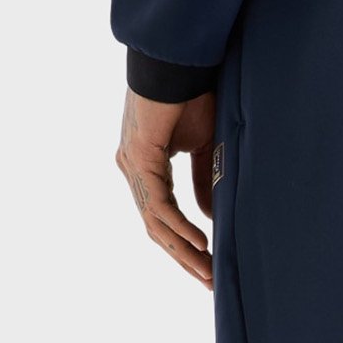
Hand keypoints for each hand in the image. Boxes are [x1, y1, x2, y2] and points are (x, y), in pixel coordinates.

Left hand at [116, 88, 216, 289]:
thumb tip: (209, 217)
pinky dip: (180, 226)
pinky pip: (160, 205)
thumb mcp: (206, 147)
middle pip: (156, 227)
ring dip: (183, 251)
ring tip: (206, 273)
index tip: (208, 266)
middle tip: (207, 282)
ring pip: (156, 222)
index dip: (184, 243)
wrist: (180, 60)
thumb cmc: (193, 94)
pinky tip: (200, 243)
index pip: (162, 215)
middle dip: (183, 257)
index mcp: (146, 164)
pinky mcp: (139, 158)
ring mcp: (133, 165)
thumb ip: (204, 183)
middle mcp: (133, 168)